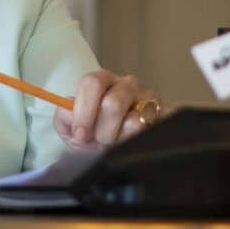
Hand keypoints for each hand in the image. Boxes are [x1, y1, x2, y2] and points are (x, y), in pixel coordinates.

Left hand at [53, 70, 167, 150]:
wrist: (118, 147)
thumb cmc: (94, 135)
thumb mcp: (72, 128)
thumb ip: (64, 118)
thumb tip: (70, 114)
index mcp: (103, 81)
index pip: (92, 82)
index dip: (84, 111)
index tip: (80, 132)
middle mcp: (127, 84)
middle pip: (112, 104)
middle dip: (102, 131)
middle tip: (99, 140)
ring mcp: (148, 98)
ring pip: (134, 122)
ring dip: (120, 140)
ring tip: (116, 142)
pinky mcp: (165, 113)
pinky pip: (152, 130)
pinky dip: (138, 142)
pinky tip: (132, 141)